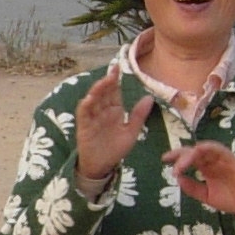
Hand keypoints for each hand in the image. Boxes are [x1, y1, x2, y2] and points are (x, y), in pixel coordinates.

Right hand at [72, 65, 154, 185]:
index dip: (116, 80)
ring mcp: (93, 118)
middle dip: (108, 81)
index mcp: (114, 110)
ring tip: (104, 82)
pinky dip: (86, 106)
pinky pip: (84, 114)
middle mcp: (103, 111)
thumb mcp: (132, 132)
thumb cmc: (115, 149)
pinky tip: (90, 99)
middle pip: (104, 93)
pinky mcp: (84, 126)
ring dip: (97, 90)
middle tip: (113, 71)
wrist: (102, 166)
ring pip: (94, 100)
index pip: (115, 91)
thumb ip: (139, 115)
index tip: (118, 67)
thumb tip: (150, 97)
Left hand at [167, 140, 234, 220]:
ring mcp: (222, 159)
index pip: (189, 158)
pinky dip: (209, 148)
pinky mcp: (232, 160)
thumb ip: (191, 187)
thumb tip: (177, 178)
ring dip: (191, 152)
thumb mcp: (205, 195)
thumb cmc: (230, 199)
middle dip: (180, 154)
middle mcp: (212, 161)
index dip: (176, 157)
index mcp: (205, 168)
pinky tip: (198, 150)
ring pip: (204, 149)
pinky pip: (220, 149)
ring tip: (181, 162)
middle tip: (168, 159)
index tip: (164, 159)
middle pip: (194, 152)